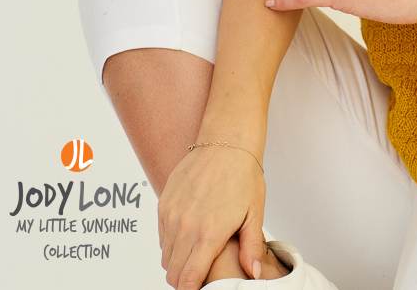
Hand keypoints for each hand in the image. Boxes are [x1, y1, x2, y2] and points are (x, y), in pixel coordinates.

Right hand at [157, 141, 275, 287]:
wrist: (227, 141)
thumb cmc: (243, 175)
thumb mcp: (254, 214)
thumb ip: (251, 248)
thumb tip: (253, 274)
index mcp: (208, 234)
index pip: (187, 280)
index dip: (193, 289)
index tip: (202, 287)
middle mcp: (185, 226)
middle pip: (173, 272)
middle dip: (185, 278)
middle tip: (202, 270)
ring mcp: (172, 214)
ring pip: (165, 255)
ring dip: (178, 259)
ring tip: (198, 250)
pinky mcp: (164, 202)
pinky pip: (161, 235)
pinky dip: (171, 241)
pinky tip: (190, 232)